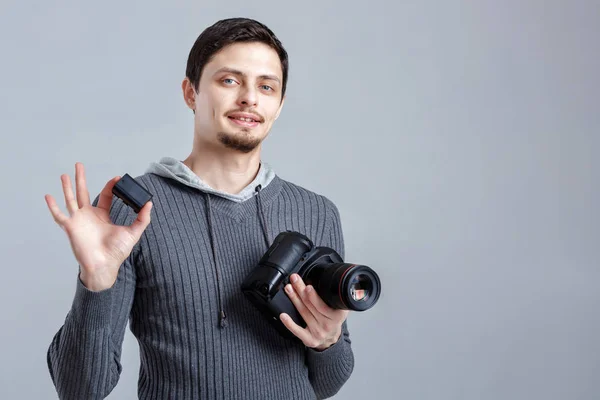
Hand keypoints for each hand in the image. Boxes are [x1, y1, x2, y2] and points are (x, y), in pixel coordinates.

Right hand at [45, 162, 152, 290]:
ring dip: (67, 187)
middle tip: (79, 165)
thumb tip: (149, 204)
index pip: (105, 196)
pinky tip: (48, 196)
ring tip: (64, 175)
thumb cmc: (117, 252)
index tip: (117, 178)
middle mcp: (89, 216)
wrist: (105, 265)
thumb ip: (142, 219)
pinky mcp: (70, 228)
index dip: (110, 186)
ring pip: (71, 199)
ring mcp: (79, 221)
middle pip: (83, 192)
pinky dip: (53, 206)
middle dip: (81, 179)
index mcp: (102, 216)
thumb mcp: (133, 232)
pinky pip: (59, 215)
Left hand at [280, 273, 348, 350]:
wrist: (332, 338)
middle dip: (301, 290)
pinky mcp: (309, 339)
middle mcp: (328, 324)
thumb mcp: (339, 308)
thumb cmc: (333, 319)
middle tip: (294, 279)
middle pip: (310, 305)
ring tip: (289, 288)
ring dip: (294, 299)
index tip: (307, 286)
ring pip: (303, 313)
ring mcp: (318, 332)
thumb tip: (318, 279)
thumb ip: (332, 297)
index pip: (323, 305)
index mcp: (337, 315)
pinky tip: (283, 315)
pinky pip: (297, 331)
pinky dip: (289, 323)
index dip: (314, 295)